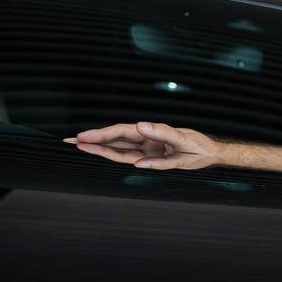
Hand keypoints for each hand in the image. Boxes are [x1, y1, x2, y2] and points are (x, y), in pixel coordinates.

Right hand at [65, 122, 220, 170]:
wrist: (210, 153)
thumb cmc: (199, 147)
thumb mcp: (183, 141)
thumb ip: (162, 134)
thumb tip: (139, 126)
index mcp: (152, 133)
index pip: (121, 133)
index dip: (102, 134)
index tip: (84, 136)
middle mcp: (146, 138)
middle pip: (115, 138)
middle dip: (94, 139)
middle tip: (71, 140)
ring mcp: (147, 146)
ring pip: (118, 147)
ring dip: (99, 147)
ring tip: (79, 145)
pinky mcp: (149, 154)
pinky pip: (128, 155)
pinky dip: (113, 154)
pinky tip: (97, 151)